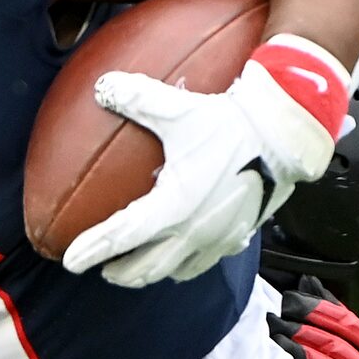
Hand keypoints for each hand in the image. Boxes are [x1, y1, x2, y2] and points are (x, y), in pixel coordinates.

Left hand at [62, 35, 347, 288]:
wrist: (289, 134)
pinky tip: (182, 251)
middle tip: (101, 267)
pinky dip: (185, 262)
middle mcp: (195, 230)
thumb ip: (138, 98)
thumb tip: (102, 87)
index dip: (92, 250)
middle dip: (120, 271)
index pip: (121, 237)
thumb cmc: (235, 122)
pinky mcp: (240, 235)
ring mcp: (219, 238)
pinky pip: (206, 260)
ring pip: (176, 270)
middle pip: (145, 268)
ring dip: (152, 271)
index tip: (69, 260)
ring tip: (137, 265)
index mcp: (174, 206)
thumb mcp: (180, 108)